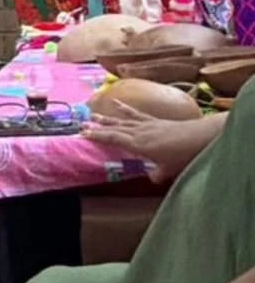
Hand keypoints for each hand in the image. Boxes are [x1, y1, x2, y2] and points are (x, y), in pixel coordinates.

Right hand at [83, 101, 206, 182]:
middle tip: (82, 125)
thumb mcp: (169, 169)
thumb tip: (150, 178)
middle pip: (115, 128)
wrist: (200, 137)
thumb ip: (157, 174)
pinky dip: (125, 109)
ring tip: (94, 114)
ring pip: (122, 120)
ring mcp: (146, 124)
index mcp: (139, 144)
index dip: (98, 136)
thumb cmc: (184, 155)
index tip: (83, 134)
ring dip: (108, 118)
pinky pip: (136, 114)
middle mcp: (139, 132)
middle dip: (98, 127)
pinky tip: (117, 103)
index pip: (114, 138)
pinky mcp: (154, 120)